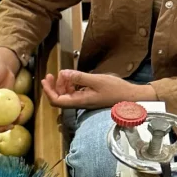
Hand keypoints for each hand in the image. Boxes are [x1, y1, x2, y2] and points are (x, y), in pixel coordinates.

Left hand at [41, 69, 155, 108]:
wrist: (131, 97)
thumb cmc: (116, 90)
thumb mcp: (97, 80)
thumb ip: (79, 77)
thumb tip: (63, 73)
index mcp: (79, 101)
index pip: (57, 100)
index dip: (48, 91)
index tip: (45, 80)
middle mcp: (79, 103)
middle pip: (59, 98)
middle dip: (53, 86)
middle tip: (52, 74)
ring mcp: (84, 101)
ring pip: (66, 95)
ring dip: (62, 84)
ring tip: (65, 74)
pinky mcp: (88, 97)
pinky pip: (74, 92)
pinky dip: (71, 84)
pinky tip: (74, 77)